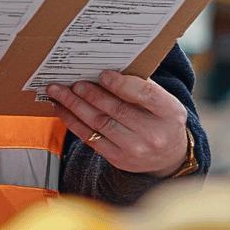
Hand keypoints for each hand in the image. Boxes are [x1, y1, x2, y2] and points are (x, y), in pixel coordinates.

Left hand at [45, 70, 189, 177]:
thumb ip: (141, 86)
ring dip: (75, 106)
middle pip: (116, 110)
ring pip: (99, 123)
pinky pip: (90, 138)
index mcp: (170, 113)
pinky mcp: (118, 159)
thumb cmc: (162, 120)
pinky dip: (73, 121)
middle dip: (90, 94)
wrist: (169, 157)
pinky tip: (62, 109)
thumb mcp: (164, 102)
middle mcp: (154, 134)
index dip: (121, 84)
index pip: (144, 95)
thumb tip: (106, 70)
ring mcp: (135, 149)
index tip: (102, 74)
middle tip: (72, 82)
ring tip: (58, 92)